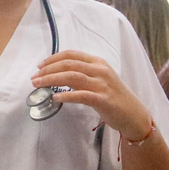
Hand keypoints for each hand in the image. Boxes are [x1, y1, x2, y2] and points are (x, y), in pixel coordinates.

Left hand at [32, 51, 150, 139]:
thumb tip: (57, 74)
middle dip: (48, 70)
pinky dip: (67, 96)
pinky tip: (55, 98)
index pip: (71, 54)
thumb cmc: (114, 97)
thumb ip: (83, 74)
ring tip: (39, 85)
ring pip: (72, 77)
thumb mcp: (99, 79)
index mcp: (98, 62)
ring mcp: (102, 84)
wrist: (133, 114)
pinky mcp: (103, 99)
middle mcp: (100, 70)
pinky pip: (81, 95)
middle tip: (35, 78)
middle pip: (69, 64)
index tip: (39, 66)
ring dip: (52, 80)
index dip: (53, 59)